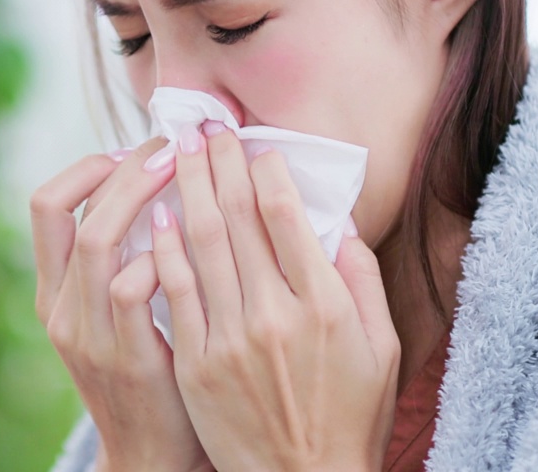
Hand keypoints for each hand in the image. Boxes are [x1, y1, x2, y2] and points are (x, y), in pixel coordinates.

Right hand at [31, 138, 213, 471]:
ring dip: (141, 198)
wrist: (152, 453)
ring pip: (98, 243)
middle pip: (74, 214)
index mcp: (53, 291)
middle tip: (171, 148)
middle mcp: (60, 309)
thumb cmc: (150, 368)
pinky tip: (189, 239)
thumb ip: (124, 258)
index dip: (86, 167)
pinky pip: (131, 291)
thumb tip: (154, 183)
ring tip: (183, 174)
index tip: (132, 150)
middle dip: (123, 170)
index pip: (45, 204)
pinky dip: (157, 257)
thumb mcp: (115, 313)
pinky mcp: (126, 359)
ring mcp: (88, 335)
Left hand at [153, 122, 398, 471]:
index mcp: (325, 305)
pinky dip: (165, 247)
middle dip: (220, 163)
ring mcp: (231, 338)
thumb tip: (333, 222)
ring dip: (187, 188)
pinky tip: (156, 214)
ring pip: (202, 244)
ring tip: (177, 149)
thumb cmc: (348, 413)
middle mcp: (276, 314)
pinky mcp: (197, 360)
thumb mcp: (381, 348)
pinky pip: (175, 290)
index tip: (255, 143)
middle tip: (205, 125)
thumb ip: (359, 280)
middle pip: (239, 218)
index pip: (286, 216)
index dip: (266, 170)